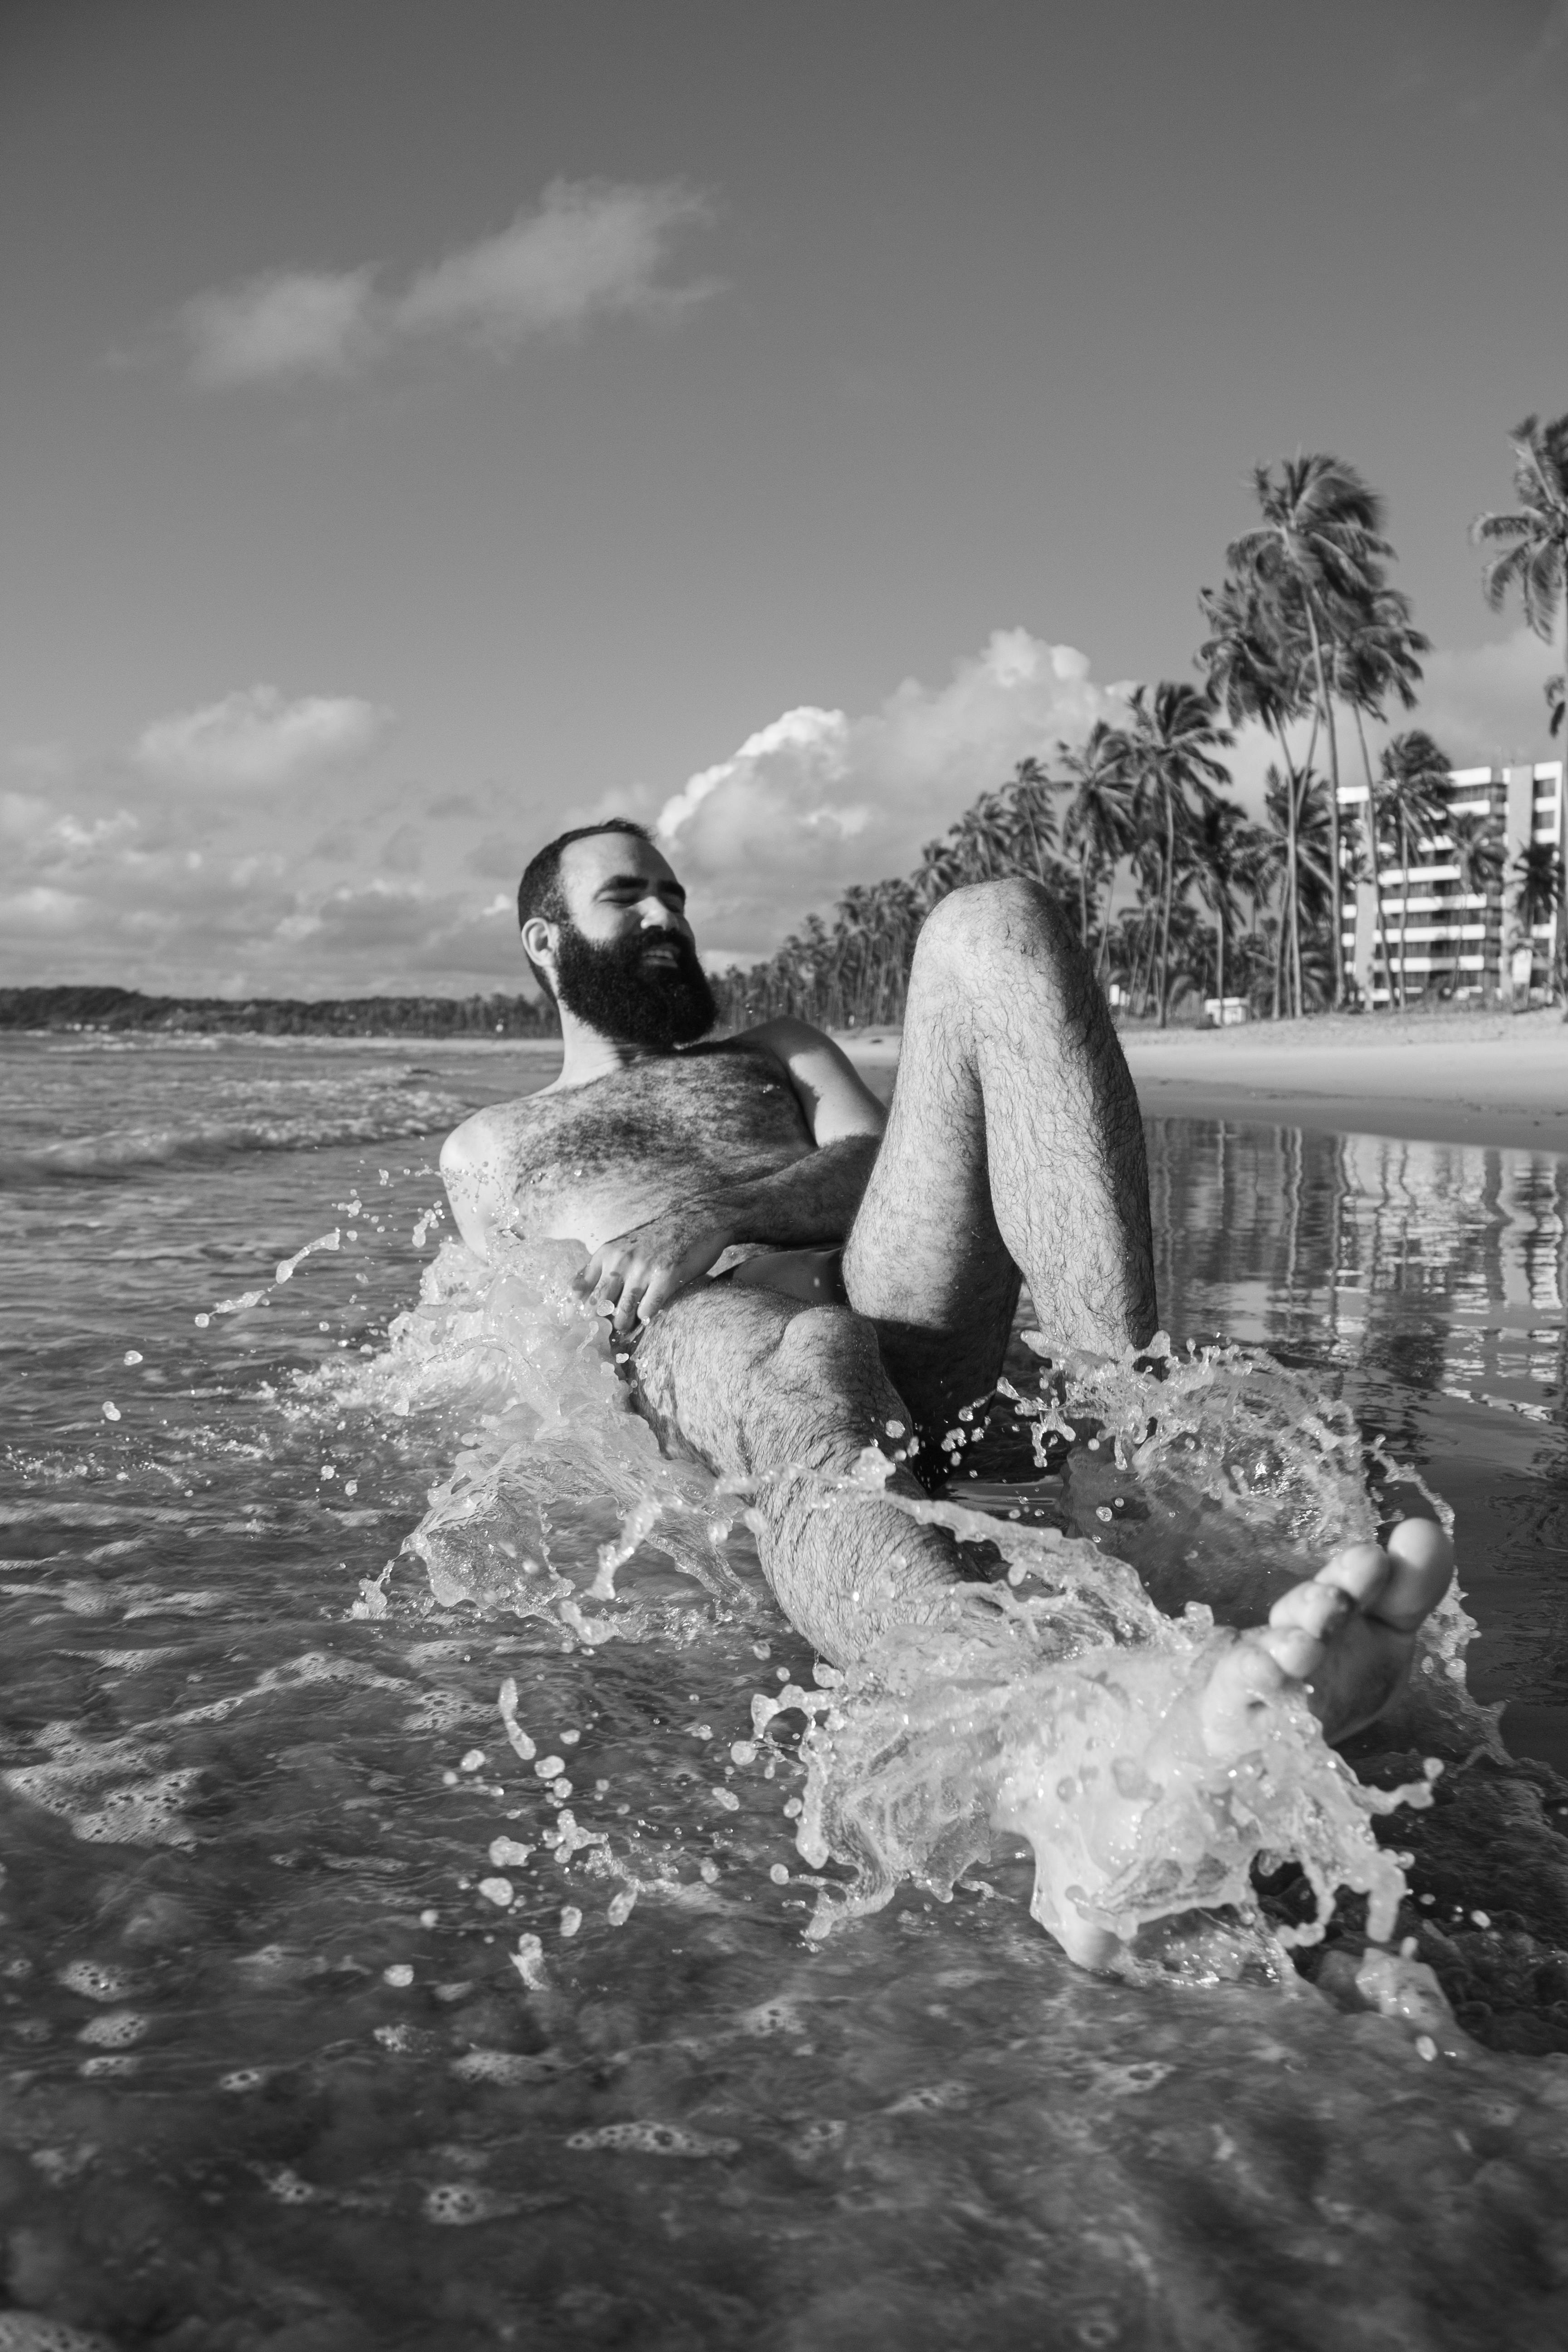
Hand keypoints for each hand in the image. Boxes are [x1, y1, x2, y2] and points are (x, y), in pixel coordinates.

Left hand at [573, 1212, 734, 1335]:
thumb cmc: (658, 1239)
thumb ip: (603, 1268)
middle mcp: (620, 1261)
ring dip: (626, 1325)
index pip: (579, 1289)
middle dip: (603, 1323)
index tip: (580, 1325)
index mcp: (606, 1253)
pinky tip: (651, 1312)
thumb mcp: (622, 1247)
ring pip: (622, 1314)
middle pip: (600, 1307)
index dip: (576, 1312)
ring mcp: (642, 1269)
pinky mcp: (665, 1277)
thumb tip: (578, 1296)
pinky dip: (647, 1318)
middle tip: (610, 1330)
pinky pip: (647, 1312)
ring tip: (631, 1324)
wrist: (694, 1220)